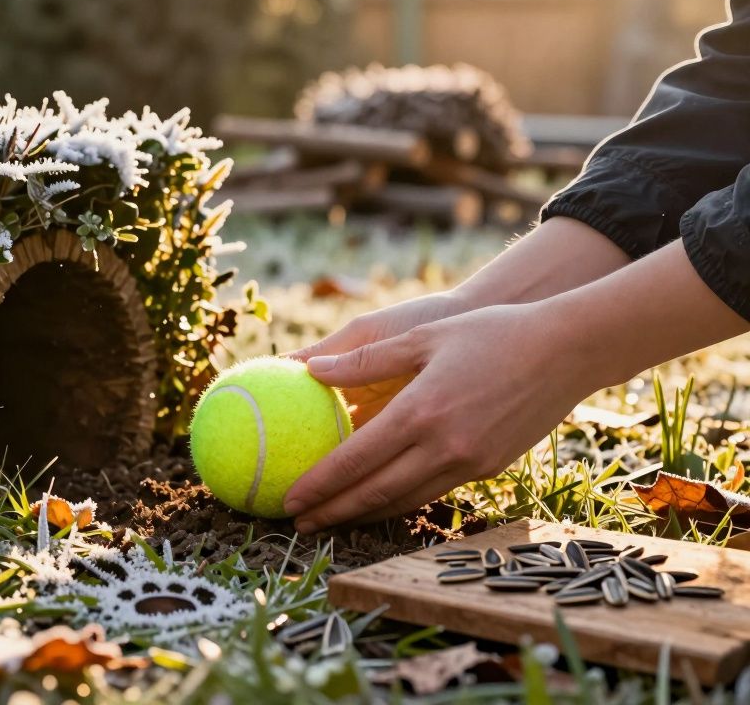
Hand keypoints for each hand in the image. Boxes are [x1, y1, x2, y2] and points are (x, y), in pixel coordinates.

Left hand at [283, 302, 597, 531]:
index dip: (319, 484)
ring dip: (364, 514)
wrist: (566, 351)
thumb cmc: (490, 333)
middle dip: (333, 512)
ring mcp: (469, 461)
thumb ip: (364, 360)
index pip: (356, 460)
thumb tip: (308, 368)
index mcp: (421, 410)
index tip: (289, 499)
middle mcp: (444, 444)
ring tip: (330, 520)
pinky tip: (378, 501)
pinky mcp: (488, 467)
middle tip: (297, 523)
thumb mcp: (422, 337)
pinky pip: (432, 491)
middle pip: (376, 492)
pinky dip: (399, 501)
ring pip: (405, 499)